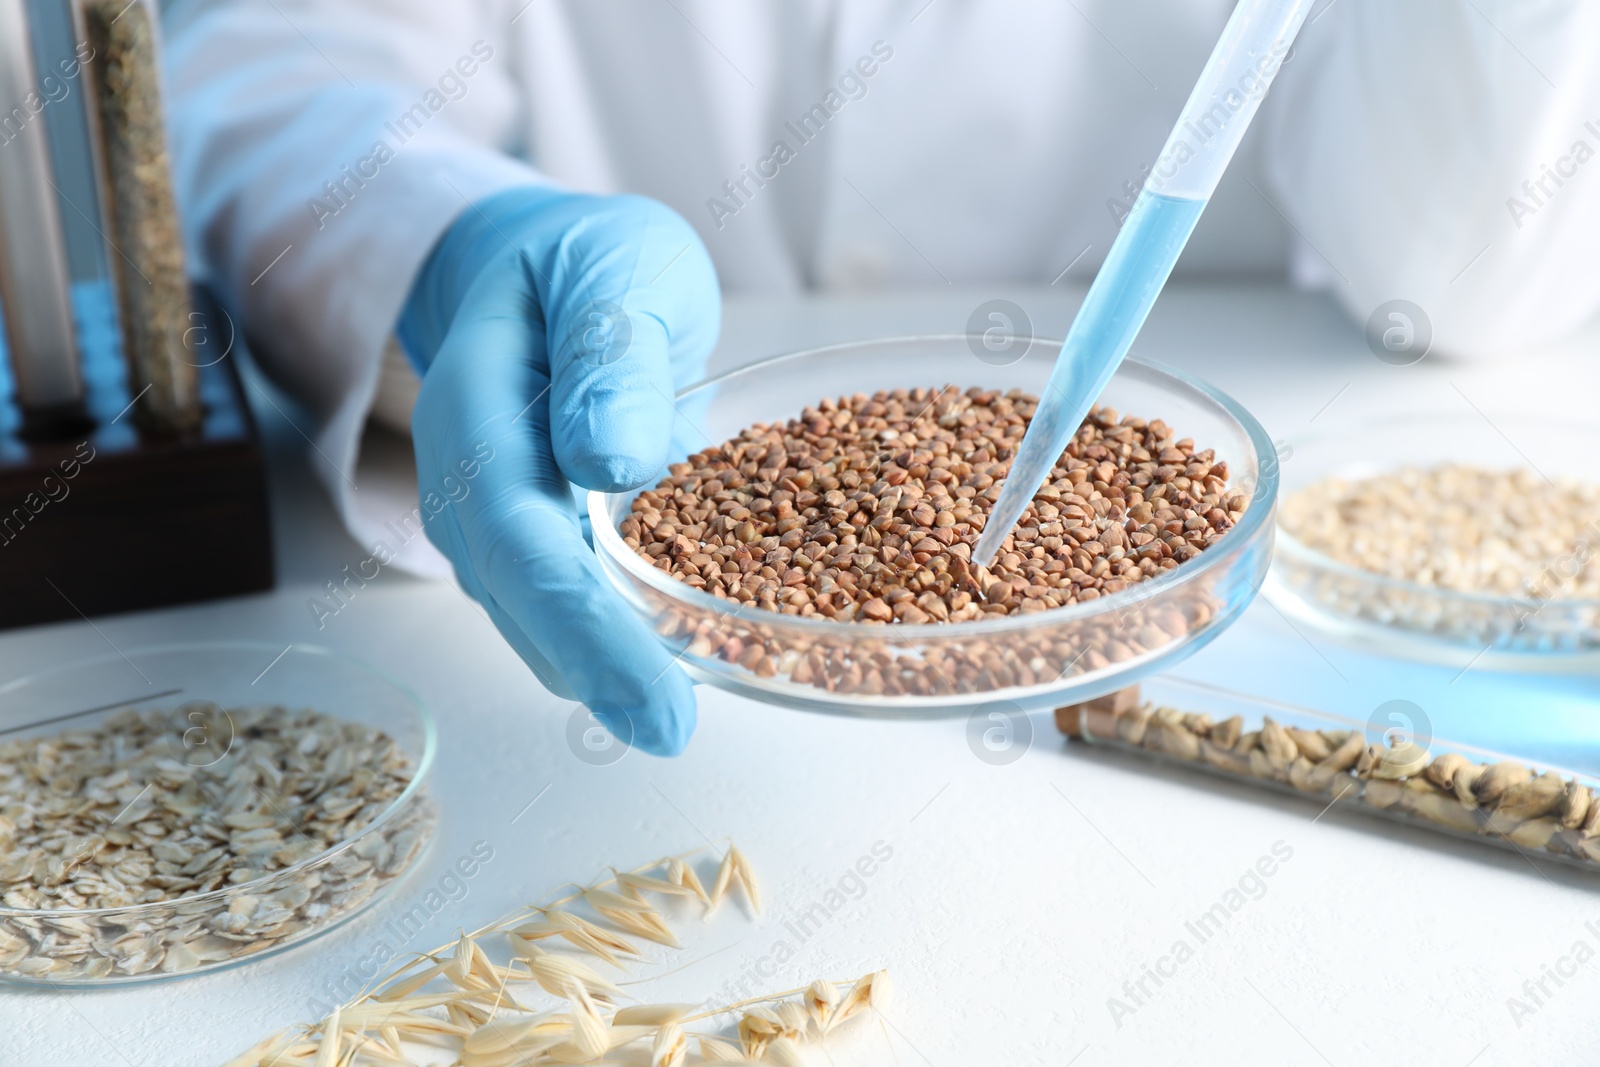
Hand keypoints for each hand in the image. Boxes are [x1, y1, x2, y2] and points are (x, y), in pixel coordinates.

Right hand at [400, 187, 719, 754]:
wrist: (543, 272)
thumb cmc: (587, 265)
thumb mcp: (620, 269)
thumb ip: (613, 354)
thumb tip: (610, 462)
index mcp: (474, 408)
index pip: (517, 533)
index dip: (578, 621)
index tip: (650, 690)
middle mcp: (469, 481)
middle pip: (518, 596)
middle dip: (591, 672)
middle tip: (669, 734)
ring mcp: (498, 519)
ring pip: (535, 616)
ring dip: (598, 671)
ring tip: (669, 722)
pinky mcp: (541, 540)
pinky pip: (569, 601)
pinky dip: (615, 639)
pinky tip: (675, 666)